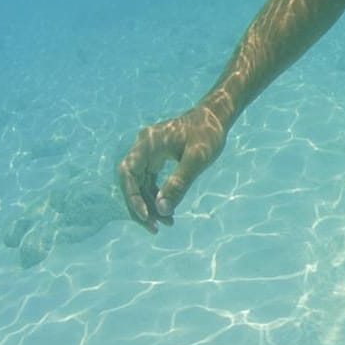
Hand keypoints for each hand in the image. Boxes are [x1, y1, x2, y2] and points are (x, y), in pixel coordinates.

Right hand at [116, 106, 227, 231]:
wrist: (215, 116)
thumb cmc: (208, 133)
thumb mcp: (197, 158)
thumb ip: (179, 182)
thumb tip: (162, 208)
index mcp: (147, 143)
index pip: (129, 174)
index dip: (133, 197)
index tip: (146, 216)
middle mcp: (142, 148)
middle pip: (131, 183)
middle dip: (141, 207)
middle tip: (155, 228)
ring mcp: (147, 154)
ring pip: (140, 185)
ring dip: (150, 205)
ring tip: (166, 223)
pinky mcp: (154, 160)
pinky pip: (149, 182)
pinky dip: (156, 196)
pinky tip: (167, 211)